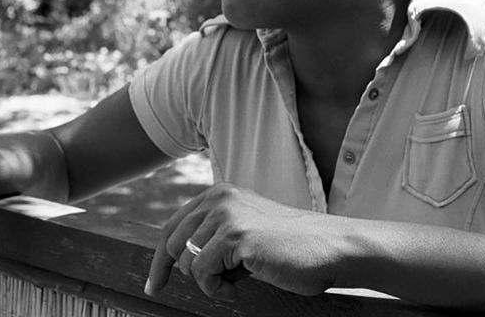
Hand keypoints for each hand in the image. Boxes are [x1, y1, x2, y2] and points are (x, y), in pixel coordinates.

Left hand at [145, 183, 346, 300]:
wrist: (331, 248)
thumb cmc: (291, 248)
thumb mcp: (246, 231)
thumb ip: (215, 236)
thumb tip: (178, 260)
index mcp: (220, 194)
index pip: (173, 227)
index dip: (159, 260)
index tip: (153, 285)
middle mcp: (220, 199)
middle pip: (171, 245)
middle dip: (181, 274)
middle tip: (208, 289)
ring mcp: (227, 216)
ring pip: (187, 262)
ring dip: (209, 282)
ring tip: (237, 281)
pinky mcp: (236, 237)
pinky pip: (203, 274)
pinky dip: (217, 289)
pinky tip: (239, 286)